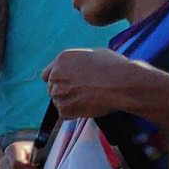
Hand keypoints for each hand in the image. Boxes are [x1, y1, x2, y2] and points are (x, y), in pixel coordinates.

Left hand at [44, 48, 158, 119]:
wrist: (121, 84)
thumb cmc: (113, 67)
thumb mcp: (93, 55)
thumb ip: (77, 63)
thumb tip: (76, 68)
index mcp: (62, 59)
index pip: (47, 75)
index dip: (56, 80)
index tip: (65, 85)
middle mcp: (56, 75)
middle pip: (52, 89)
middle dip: (63, 91)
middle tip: (81, 93)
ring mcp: (58, 93)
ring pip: (58, 101)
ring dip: (69, 102)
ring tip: (88, 98)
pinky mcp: (64, 109)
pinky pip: (64, 113)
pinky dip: (74, 112)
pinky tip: (88, 106)